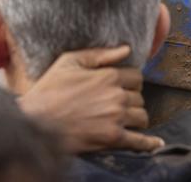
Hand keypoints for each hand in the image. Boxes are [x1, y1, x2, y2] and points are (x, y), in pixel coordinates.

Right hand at [18, 45, 163, 153]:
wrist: (37, 121)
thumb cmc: (49, 89)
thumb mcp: (67, 62)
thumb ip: (98, 54)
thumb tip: (126, 49)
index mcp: (107, 76)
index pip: (136, 76)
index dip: (128, 80)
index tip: (118, 85)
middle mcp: (116, 96)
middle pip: (139, 96)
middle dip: (129, 98)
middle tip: (114, 101)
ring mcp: (116, 118)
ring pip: (142, 116)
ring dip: (134, 116)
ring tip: (121, 117)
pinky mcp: (113, 138)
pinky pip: (140, 141)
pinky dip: (148, 142)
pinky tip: (153, 142)